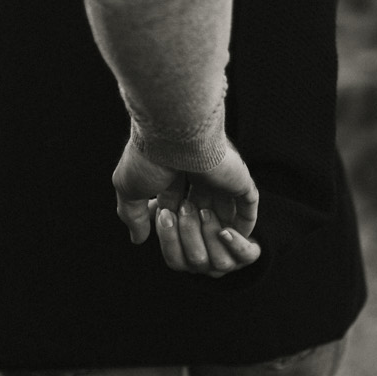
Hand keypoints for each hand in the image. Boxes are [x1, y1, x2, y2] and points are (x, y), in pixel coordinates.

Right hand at [112, 137, 262, 277]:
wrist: (174, 134)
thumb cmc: (148, 158)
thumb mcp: (129, 189)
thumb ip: (133, 215)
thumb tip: (137, 238)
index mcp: (174, 172)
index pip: (173, 205)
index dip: (168, 222)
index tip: (161, 229)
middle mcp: (199, 173)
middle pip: (199, 212)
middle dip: (191, 229)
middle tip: (183, 235)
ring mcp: (221, 178)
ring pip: (223, 214)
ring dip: (213, 231)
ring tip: (205, 242)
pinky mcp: (240, 182)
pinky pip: (247, 210)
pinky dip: (240, 227)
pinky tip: (229, 238)